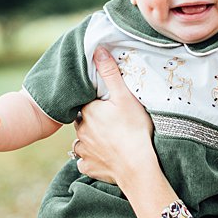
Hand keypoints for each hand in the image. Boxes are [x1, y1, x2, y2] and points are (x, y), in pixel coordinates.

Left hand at [72, 48, 156, 186]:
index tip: (108, 106)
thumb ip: (110, 73)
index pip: (86, 103)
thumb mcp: (125, 96)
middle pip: (83, 122)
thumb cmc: (133, 129)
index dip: (96, 103)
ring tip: (107, 140)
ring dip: (90, 140)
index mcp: (87, 111)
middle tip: (110, 123)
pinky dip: (91, 160)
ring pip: (81, 141)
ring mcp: (83, 150)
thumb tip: (97, 50)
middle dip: (92, 121)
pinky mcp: (88, 167)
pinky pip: (85, 162)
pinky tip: (103, 157)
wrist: (137, 165)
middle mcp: (80, 130)